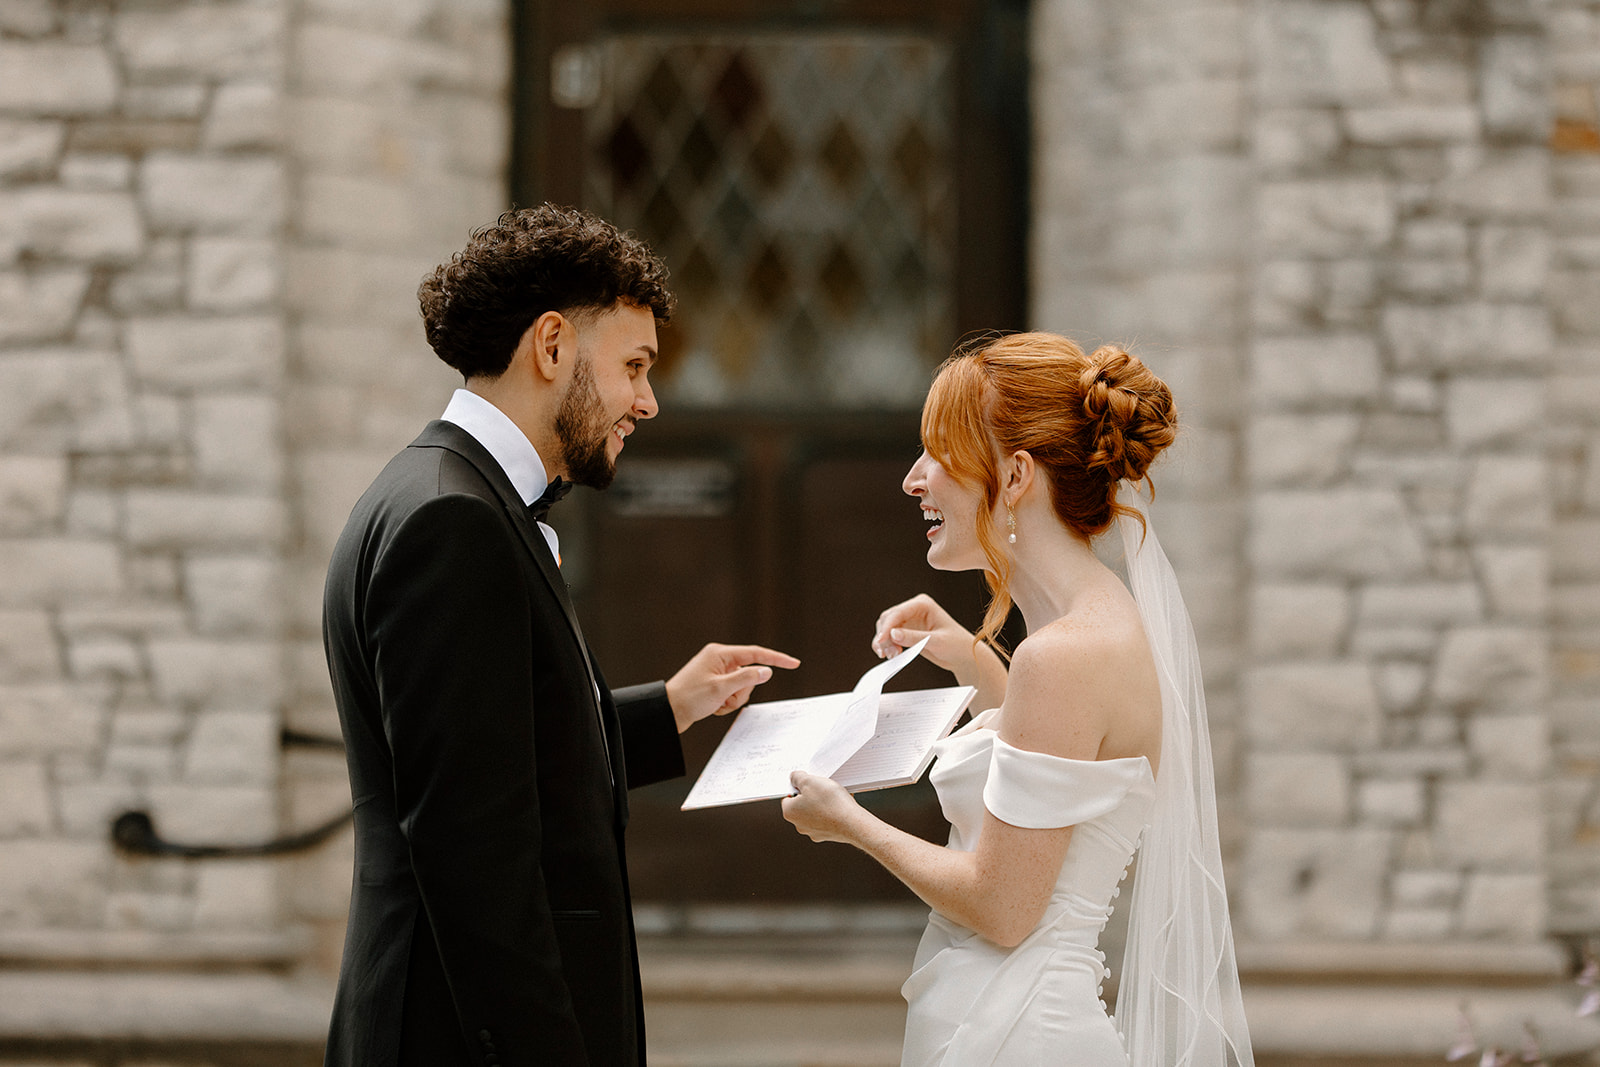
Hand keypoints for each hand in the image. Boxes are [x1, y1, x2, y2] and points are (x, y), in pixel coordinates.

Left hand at [665, 643, 799, 732]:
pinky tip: (713, 707)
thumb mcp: (721, 689)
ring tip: (716, 704)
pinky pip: (732, 694)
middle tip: (724, 698)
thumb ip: (747, 678)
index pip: (755, 653)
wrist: (668, 712)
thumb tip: (767, 671)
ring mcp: (717, 672)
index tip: (794, 663)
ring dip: (733, 699)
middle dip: (741, 691)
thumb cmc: (689, 698)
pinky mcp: (714, 684)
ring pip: (742, 687)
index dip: (776, 659)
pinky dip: (726, 703)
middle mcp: (719, 660)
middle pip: (749, 674)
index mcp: (720, 654)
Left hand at [781, 770, 861, 844]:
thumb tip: (794, 778)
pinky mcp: (827, 834)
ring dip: (822, 803)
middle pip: (801, 804)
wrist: (852, 823)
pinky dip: (831, 812)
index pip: (788, 796)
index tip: (807, 782)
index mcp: (790, 812)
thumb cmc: (830, 803)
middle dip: (811, 795)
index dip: (798, 786)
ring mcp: (813, 831)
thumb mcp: (809, 781)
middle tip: (821, 788)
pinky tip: (839, 806)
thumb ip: (797, 777)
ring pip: (815, 812)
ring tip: (833, 797)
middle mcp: (799, 825)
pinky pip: (826, 819)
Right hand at [871, 594, 975, 670]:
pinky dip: (887, 645)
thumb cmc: (956, 645)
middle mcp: (914, 609)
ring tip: (892, 656)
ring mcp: (909, 620)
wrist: (963, 656)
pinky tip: (891, 655)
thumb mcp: (936, 641)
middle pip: (888, 619)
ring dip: (884, 642)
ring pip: (886, 628)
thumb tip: (893, 634)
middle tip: (888, 654)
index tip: (881, 641)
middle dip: (884, 636)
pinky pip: (890, 636)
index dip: (887, 627)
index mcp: (923, 604)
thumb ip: (914, 637)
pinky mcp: (907, 631)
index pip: (897, 613)